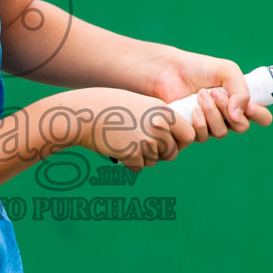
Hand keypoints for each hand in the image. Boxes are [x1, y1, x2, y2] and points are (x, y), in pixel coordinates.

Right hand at [70, 88, 195, 169]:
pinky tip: (118, 148)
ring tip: (125, 141)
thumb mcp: (142, 105)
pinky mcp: (132, 155)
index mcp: (164, 112)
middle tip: (141, 144)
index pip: (189, 136)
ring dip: (142, 157)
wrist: (83, 114)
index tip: (168, 140)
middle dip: (159, 153)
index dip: (180, 141)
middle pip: (171, 153)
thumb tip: (175, 140)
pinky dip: (129, 163)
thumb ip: (160, 120)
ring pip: (154, 161)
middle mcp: (159, 127)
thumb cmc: (111, 107)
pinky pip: (139, 167)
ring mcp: (146, 142)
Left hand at [145, 50, 272, 138]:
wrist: (169, 71)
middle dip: (228, 109)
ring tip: (200, 94)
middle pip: (242, 127)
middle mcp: (228, 116)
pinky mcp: (193, 131)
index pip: (262, 117)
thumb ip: (241, 91)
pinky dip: (200, 122)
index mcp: (241, 101)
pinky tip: (193, 108)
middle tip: (215, 92)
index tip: (249, 106)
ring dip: (212, 112)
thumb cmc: (199, 69)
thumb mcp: (227, 71)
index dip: (259, 114)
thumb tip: (239, 116)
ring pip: (222, 132)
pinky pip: (203, 137)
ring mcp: (211, 125)